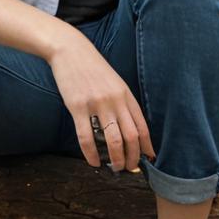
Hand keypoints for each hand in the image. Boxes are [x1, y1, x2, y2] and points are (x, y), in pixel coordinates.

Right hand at [47, 31, 155, 171]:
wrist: (71, 50)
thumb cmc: (92, 68)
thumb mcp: (114, 83)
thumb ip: (122, 103)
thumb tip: (129, 127)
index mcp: (126, 95)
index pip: (142, 126)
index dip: (146, 146)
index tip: (147, 159)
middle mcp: (115, 100)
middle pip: (131, 136)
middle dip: (132, 157)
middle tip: (128, 168)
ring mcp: (97, 103)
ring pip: (113, 139)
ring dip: (115, 159)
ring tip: (114, 168)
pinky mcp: (78, 107)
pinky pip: (86, 137)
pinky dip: (91, 154)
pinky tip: (92, 162)